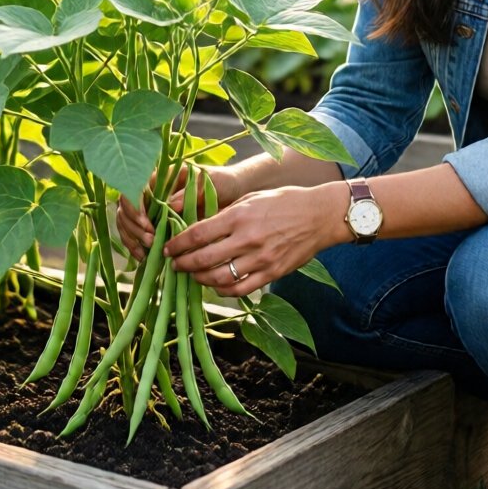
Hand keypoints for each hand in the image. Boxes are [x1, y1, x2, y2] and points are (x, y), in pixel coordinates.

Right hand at [116, 165, 241, 260]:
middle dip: (134, 226)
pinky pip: (135, 234)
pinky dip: (135, 246)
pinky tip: (143, 256)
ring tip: (149, 249)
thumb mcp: (206, 183)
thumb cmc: (221, 181)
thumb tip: (168, 205)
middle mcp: (151, 191)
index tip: (146, 223)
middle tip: (151, 240)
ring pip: (127, 222)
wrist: (232, 192)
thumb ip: (187, 192)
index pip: (134, 187)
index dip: (135, 206)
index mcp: (161, 176)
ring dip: (133, 237)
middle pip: (126, 207)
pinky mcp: (154, 224)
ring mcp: (151, 208)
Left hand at [163, 183, 342, 296]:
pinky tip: (217, 285)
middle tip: (174, 265)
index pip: (198, 233)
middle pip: (204, 259)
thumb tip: (200, 227)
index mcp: (240, 215)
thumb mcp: (252, 198)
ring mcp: (260, 259)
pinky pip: (241, 289)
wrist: (319, 216)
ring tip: (193, 275)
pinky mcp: (272, 273)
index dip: (177, 243)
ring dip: (200, 279)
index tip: (168, 247)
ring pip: (219, 278)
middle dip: (183, 264)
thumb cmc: (285, 201)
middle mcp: (247, 238)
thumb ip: (227, 213)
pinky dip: (224, 290)